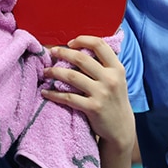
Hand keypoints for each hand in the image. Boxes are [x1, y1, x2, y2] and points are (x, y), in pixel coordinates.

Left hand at [42, 35, 134, 150]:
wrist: (121, 127)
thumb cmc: (115, 100)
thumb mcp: (117, 79)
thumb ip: (104, 65)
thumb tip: (81, 49)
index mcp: (117, 68)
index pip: (99, 45)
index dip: (83, 40)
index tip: (70, 42)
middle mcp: (110, 78)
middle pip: (81, 58)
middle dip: (63, 53)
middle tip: (52, 52)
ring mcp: (102, 93)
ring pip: (72, 76)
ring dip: (55, 72)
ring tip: (46, 71)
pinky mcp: (93, 108)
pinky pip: (68, 98)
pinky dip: (54, 94)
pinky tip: (46, 92)